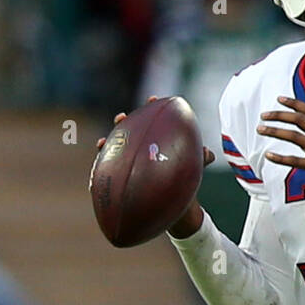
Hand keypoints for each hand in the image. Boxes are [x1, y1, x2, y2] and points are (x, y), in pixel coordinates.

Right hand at [94, 98, 213, 237]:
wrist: (176, 205)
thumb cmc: (184, 180)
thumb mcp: (194, 168)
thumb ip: (200, 158)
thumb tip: (208, 153)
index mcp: (157, 141)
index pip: (153, 120)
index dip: (152, 108)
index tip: (153, 99)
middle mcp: (141, 148)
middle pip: (129, 131)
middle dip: (123, 123)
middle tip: (121, 117)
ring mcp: (131, 162)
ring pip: (116, 150)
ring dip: (108, 145)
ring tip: (102, 142)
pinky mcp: (125, 178)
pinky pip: (110, 173)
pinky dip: (102, 171)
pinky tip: (96, 174)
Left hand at [257, 97, 304, 210]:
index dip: (293, 103)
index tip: (280, 99)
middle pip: (299, 119)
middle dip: (279, 115)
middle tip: (264, 115)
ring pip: (294, 136)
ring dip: (274, 131)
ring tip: (261, 129)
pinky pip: (294, 160)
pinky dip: (279, 158)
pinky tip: (269, 156)